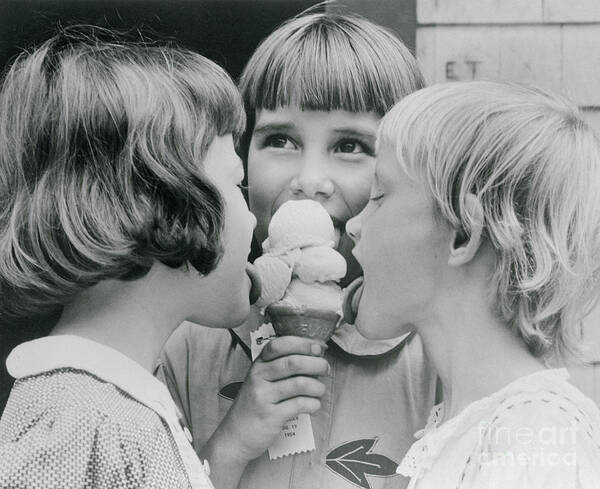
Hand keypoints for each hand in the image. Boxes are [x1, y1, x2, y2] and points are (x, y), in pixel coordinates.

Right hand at [201, 336, 328, 471]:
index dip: (302, 344)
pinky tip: (313, 405)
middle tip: (325, 369)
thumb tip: (315, 353)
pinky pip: (299, 404)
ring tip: (319, 390)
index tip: (318, 348)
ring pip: (300, 383)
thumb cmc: (254, 405)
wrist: (235, 435)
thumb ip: (282, 366)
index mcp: (258, 365)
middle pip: (294, 362)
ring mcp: (263, 396)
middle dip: (316, 364)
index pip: (280, 345)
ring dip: (317, 386)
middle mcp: (258, 377)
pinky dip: (313, 404)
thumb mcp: (261, 380)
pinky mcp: (270, 416)